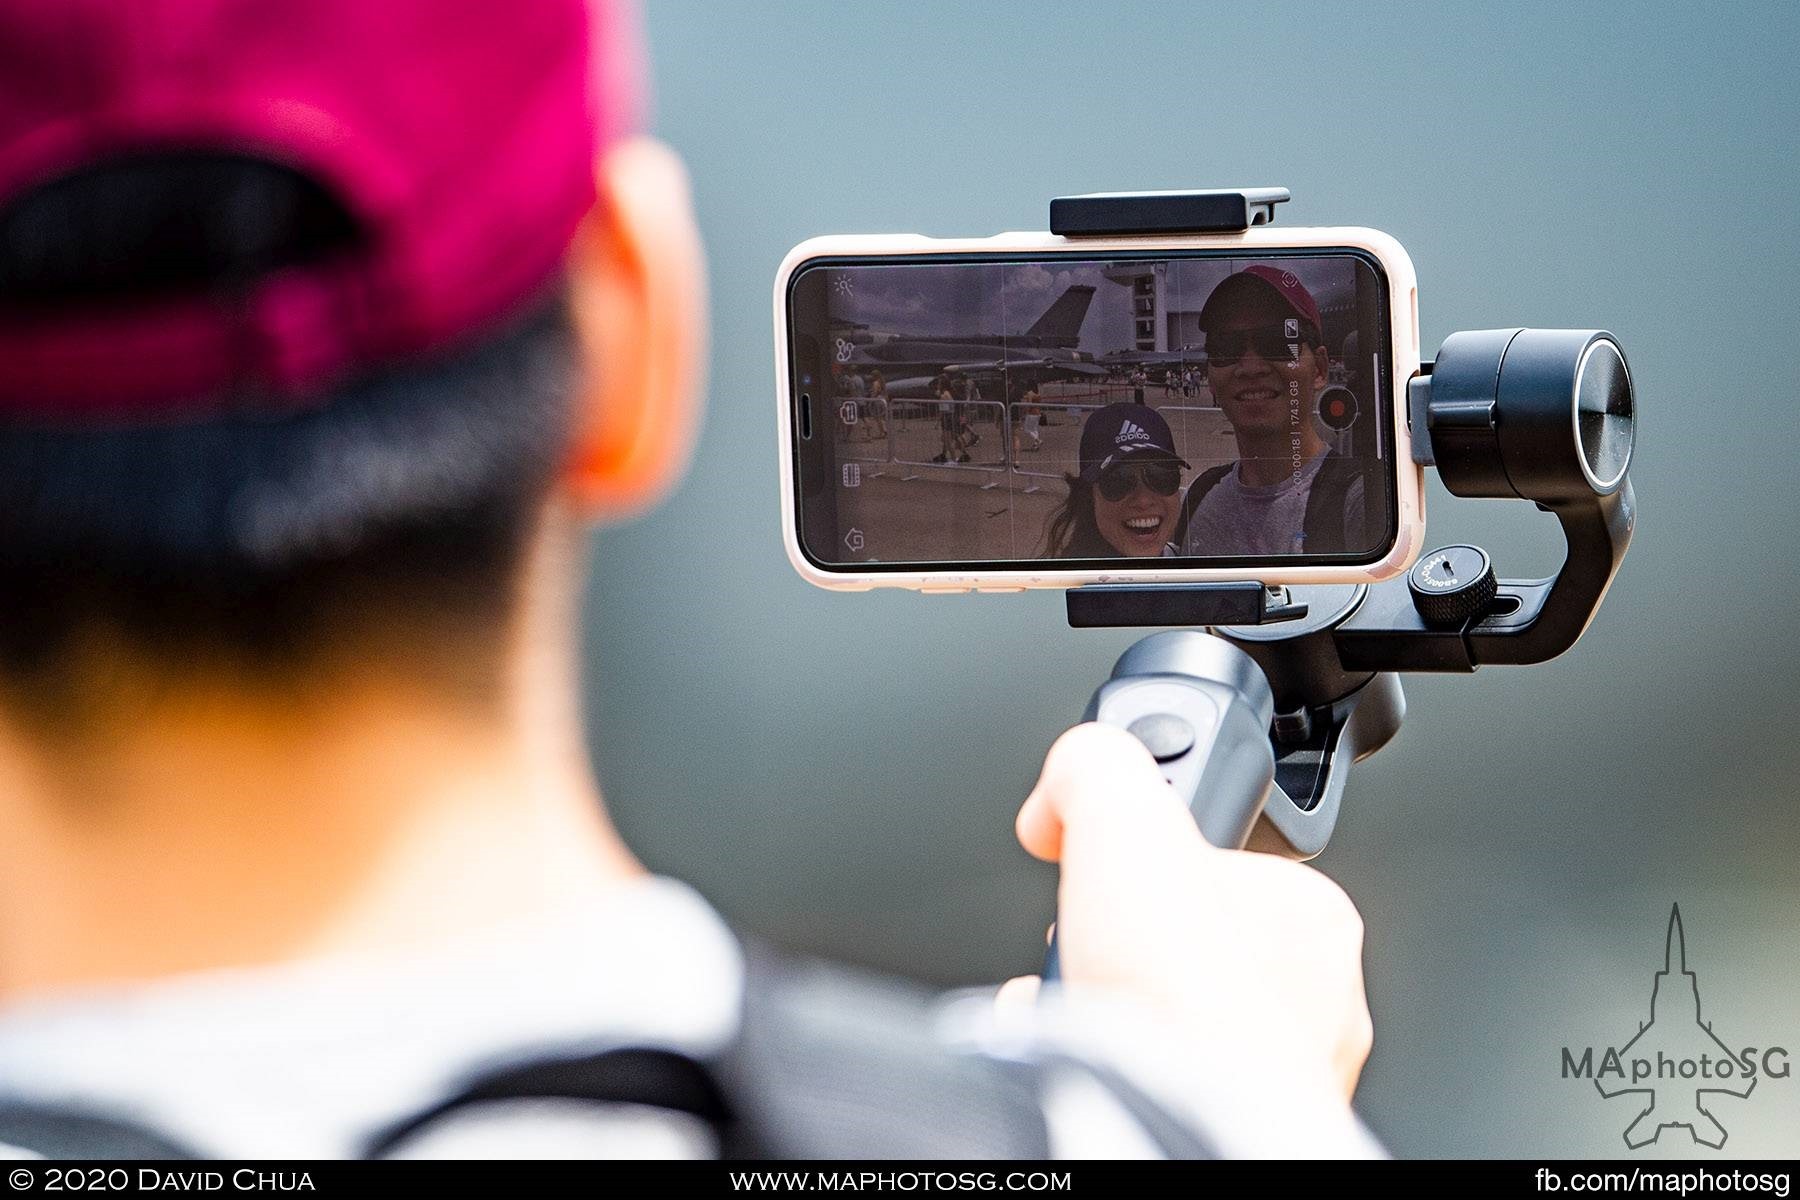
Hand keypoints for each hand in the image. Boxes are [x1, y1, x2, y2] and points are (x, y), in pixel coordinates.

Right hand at [1010, 722, 1372, 1103]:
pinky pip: (1161, 1075)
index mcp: (1310, 916)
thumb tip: (1075, 768)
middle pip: (1179, 940)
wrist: (1177, 1128)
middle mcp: (1314, 1001)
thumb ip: (1101, 768)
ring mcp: (1278, 1075)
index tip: (1095, 874)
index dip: (1137, 861)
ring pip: (1167, 1014)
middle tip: (1086, 950)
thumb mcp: (1124, 820)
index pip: (1213, 860)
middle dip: (1112, 942)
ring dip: (1106, 1005)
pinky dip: (1113, 1064)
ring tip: (1080, 1010)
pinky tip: (1086, 1058)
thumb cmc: (1185, 1001)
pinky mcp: (1234, 1123)